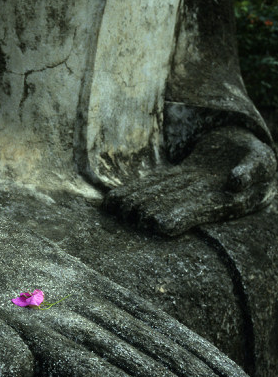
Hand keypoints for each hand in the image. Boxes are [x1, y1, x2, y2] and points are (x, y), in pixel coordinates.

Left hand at [103, 127, 275, 235]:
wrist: (245, 152)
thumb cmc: (257, 159)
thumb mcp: (261, 162)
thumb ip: (250, 171)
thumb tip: (235, 183)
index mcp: (221, 201)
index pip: (196, 210)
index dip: (177, 217)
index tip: (159, 224)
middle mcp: (199, 198)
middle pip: (170, 203)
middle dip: (149, 209)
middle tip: (128, 215)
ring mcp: (185, 188)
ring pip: (156, 194)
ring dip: (135, 201)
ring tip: (115, 208)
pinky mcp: (175, 176)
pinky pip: (152, 183)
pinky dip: (133, 190)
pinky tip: (113, 199)